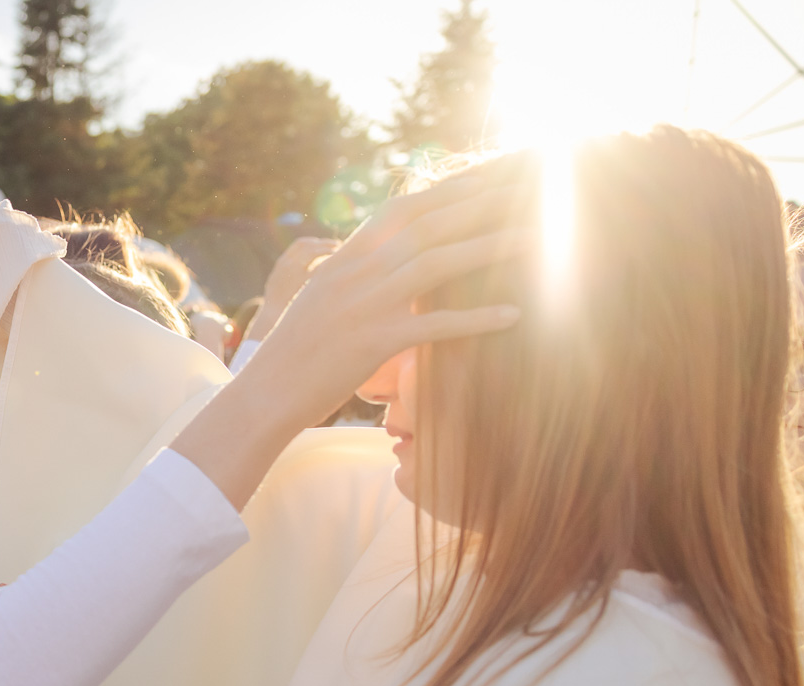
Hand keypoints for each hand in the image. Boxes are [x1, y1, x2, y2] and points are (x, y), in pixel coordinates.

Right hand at [247, 181, 527, 431]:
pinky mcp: (372, 344)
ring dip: (489, 247)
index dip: (451, 187)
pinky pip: (433, 327)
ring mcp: (363, 306)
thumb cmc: (296, 352)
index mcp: (344, 257)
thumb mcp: (321, 298)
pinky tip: (513, 315)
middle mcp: (355, 272)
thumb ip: (354, 271)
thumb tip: (384, 254)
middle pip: (429, 223)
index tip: (492, 174)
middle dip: (483, 202)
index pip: (404, 207)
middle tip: (531, 189)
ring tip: (537, 238)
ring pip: (436, 263)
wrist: (266, 394)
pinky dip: (475, 319)